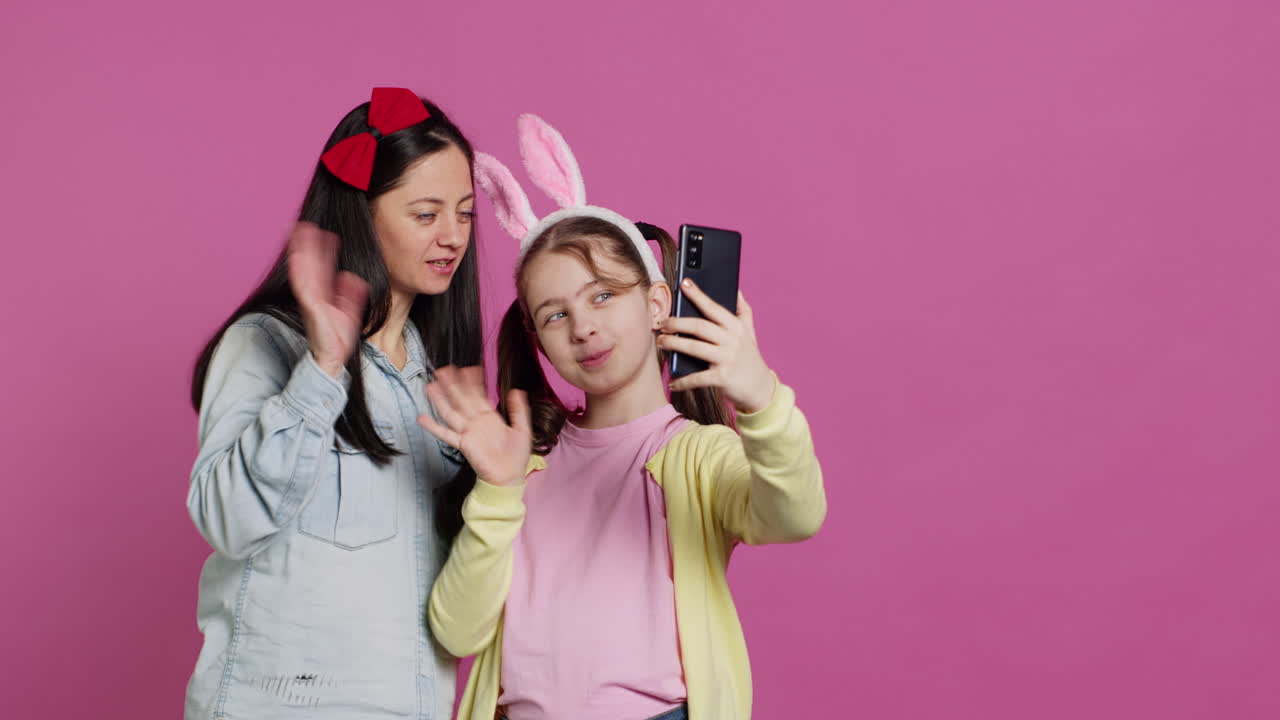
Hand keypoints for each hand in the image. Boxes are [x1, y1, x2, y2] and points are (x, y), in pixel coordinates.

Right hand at [287, 222, 368, 376]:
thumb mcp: (349, 312)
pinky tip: (298, 258)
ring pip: (303, 271)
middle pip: (309, 265)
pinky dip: (300, 272)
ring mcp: (310, 300)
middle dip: (306, 245)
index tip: (322, 233)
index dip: (322, 251)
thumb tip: (352, 277)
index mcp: (323, 295)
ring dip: (301, 252)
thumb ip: (351, 295)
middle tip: (304, 224)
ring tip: (299, 232)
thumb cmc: (337, 339)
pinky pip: (303, 287)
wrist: (332, 359)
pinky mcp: (310, 307)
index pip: (321, 268)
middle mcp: (314, 294)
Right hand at [418, 366, 532, 486]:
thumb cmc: (516, 456)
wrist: (509, 477)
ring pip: (452, 412)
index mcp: (490, 417)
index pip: (479, 394)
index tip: (467, 368)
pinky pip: (446, 434)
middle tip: (443, 369)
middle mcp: (476, 422)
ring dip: (441, 399)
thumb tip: (516, 390)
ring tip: (431, 385)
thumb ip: (519, 410)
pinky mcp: (463, 444)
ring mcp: (468, 432)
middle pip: (461, 399)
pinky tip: (422, 418)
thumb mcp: (522, 429)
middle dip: (453, 384)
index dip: (473, 381)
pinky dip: (434, 427)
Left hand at [658, 281, 774, 413]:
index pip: (713, 307)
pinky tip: (672, 382)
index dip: (698, 295)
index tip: (683, 284)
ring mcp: (727, 359)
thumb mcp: (749, 332)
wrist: (760, 388)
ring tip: (661, 342)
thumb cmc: (749, 358)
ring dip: (674, 344)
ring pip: (694, 347)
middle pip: (699, 326)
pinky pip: (697, 378)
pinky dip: (682, 381)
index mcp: (736, 326)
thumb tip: (736, 289)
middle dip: (677, 323)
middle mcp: (732, 340)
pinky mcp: (723, 378)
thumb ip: (742, 310)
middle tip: (662, 323)